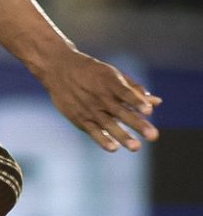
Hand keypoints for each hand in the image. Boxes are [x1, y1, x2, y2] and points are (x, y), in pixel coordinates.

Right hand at [39, 49, 160, 152]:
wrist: (57, 68)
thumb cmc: (91, 72)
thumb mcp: (112, 74)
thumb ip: (134, 89)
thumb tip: (157, 103)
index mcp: (109, 81)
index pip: (124, 92)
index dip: (137, 102)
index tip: (148, 111)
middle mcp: (99, 95)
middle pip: (120, 111)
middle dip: (137, 124)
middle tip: (153, 136)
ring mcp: (88, 107)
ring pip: (107, 124)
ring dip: (122, 135)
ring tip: (136, 147)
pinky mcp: (78, 117)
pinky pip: (92, 130)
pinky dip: (101, 139)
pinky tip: (113, 148)